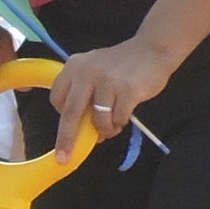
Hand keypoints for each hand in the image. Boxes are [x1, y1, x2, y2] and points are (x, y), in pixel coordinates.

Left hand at [44, 37, 176, 160]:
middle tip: (63, 158)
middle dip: (66, 140)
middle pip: (70, 113)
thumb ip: (84, 94)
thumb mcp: (95, 69)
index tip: (70, 126)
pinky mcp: (128, 90)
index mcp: (74, 66)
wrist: (152, 50)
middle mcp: (87, 72)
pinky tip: (125, 114)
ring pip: (98, 120)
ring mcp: (108, 81)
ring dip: (105, 130)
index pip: (57, 98)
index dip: (62, 116)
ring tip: (113, 126)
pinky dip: (120, 122)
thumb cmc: (122, 65)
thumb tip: (79, 130)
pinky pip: (118, 119)